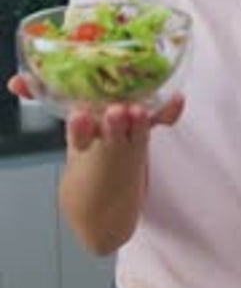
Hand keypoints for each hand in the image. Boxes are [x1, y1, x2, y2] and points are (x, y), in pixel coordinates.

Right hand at [7, 73, 184, 151]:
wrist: (105, 205)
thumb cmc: (84, 153)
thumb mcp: (62, 130)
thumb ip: (40, 96)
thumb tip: (15, 83)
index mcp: (83, 142)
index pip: (79, 136)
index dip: (80, 129)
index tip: (79, 118)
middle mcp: (107, 142)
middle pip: (111, 133)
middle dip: (113, 124)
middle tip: (115, 113)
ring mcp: (129, 139)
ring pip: (135, 130)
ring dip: (138, 122)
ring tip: (137, 111)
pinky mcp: (144, 134)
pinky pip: (159, 121)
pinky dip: (169, 111)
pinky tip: (177, 100)